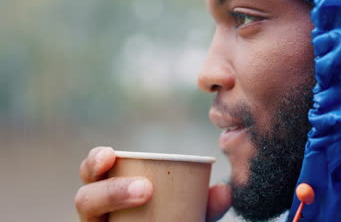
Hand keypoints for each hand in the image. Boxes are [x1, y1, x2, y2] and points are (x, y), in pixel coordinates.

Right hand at [75, 147, 232, 221]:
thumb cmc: (172, 220)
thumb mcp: (189, 212)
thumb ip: (205, 203)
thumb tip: (225, 191)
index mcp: (111, 190)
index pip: (94, 171)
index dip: (96, 160)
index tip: (111, 155)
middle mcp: (99, 212)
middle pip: (85, 198)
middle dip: (109, 190)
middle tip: (145, 189)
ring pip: (88, 218)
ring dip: (112, 203)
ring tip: (144, 198)